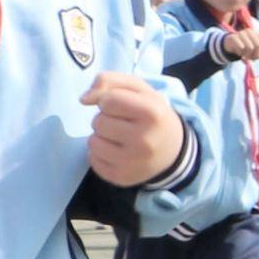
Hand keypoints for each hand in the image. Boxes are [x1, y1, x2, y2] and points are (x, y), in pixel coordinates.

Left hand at [83, 72, 184, 186]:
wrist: (174, 152)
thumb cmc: (153, 115)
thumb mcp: (140, 90)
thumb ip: (110, 81)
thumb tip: (84, 99)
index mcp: (152, 113)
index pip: (108, 100)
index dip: (109, 100)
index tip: (120, 106)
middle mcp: (144, 140)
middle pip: (99, 122)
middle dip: (106, 119)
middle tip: (123, 124)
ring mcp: (132, 162)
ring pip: (93, 142)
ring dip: (101, 136)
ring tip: (118, 137)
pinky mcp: (121, 177)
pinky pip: (93, 160)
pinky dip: (100, 154)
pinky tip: (116, 152)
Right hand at [217, 18, 258, 63]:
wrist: (229, 43)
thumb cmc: (244, 47)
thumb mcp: (254, 51)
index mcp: (256, 33)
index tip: (256, 58)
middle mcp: (249, 31)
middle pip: (258, 46)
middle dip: (255, 55)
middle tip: (250, 58)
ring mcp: (241, 33)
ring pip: (250, 47)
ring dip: (247, 55)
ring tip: (244, 56)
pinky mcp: (233, 37)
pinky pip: (240, 47)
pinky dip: (240, 53)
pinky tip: (239, 53)